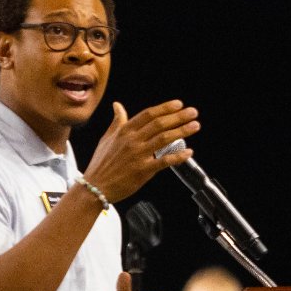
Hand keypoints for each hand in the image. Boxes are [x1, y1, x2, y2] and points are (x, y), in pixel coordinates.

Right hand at [82, 100, 198, 202]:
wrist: (96, 187)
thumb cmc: (101, 164)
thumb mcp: (107, 138)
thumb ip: (117, 121)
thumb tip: (117, 105)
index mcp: (124, 131)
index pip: (148, 114)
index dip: (165, 108)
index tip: (178, 104)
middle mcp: (132, 140)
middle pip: (159, 124)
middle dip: (178, 117)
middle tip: (193, 112)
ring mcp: (138, 155)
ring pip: (164, 139)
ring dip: (182, 131)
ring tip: (194, 126)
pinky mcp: (143, 171)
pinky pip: (164, 161)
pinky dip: (178, 156)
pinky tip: (188, 152)